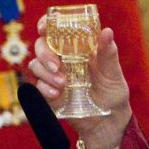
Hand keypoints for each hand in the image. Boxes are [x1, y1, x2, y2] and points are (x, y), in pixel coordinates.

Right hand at [28, 15, 131, 148]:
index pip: (56, 31)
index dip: (46, 25)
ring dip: (45, 72)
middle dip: (44, 53)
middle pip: (41, 46)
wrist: (108, 123)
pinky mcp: (49, 94)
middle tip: (56, 65)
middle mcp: (62, 59)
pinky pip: (37, 87)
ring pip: (36, 65)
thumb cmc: (113, 94)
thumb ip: (108, 54)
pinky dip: (44, 88)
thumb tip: (107, 31)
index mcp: (77, 49)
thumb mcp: (113, 73)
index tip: (44, 27)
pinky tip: (58, 94)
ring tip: (62, 84)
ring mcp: (54, 76)